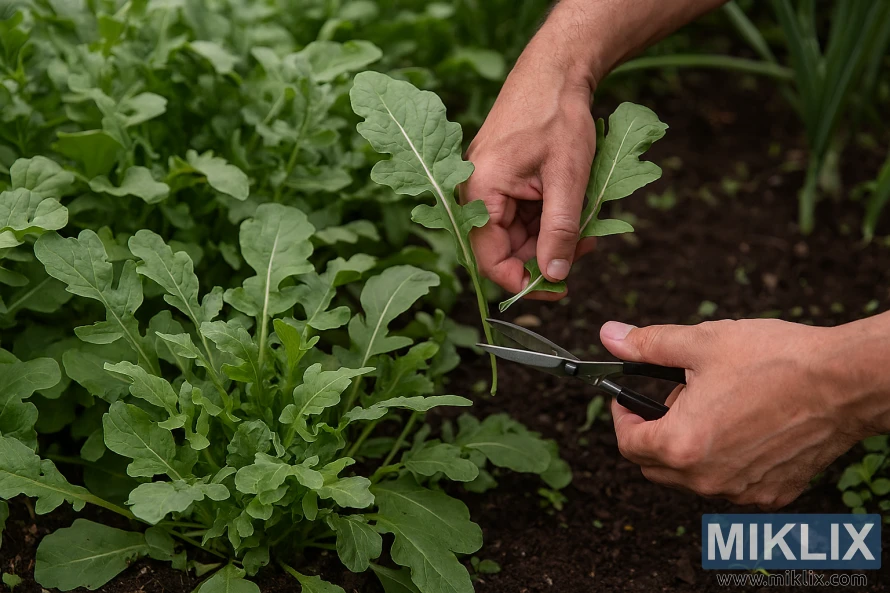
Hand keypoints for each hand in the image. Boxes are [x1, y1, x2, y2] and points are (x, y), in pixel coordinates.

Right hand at [461, 43, 597, 295]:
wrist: (555, 70)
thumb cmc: (557, 116)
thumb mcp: (567, 179)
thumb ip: (559, 232)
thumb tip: (555, 277)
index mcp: (481, 192)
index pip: (490, 260)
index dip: (523, 282)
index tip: (559, 289)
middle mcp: (475, 193)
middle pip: (505, 250)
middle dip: (545, 256)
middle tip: (585, 249)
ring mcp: (487, 186)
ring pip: (517, 235)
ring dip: (551, 238)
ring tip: (586, 226)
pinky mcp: (500, 180)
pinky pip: (521, 215)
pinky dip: (548, 219)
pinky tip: (573, 210)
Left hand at [599, 318, 884, 508]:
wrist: (843, 381)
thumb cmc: (774, 360)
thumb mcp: (700, 343)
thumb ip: (646, 345)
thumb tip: (610, 336)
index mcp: (682, 445)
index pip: (627, 444)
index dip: (621, 415)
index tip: (628, 397)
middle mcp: (708, 478)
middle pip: (654, 466)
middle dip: (651, 433)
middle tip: (672, 398)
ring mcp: (741, 491)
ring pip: (690, 477)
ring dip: (686, 447)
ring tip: (711, 406)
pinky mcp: (771, 493)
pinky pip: (729, 483)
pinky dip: (722, 460)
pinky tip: (740, 427)